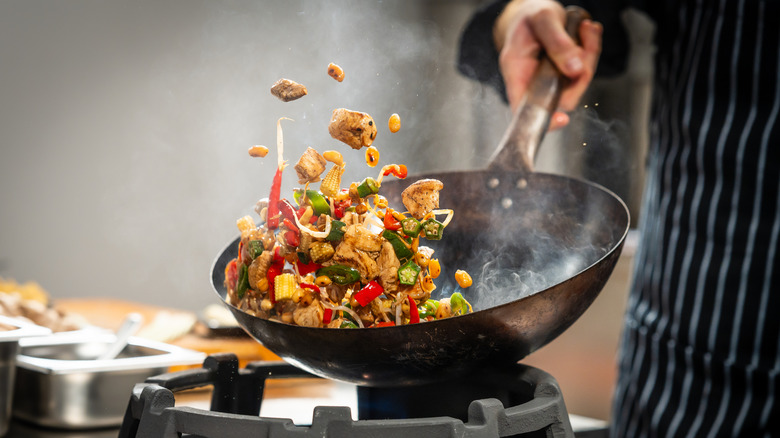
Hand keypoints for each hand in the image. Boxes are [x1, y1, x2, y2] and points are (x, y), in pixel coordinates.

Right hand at [494, 0, 601, 129]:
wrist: (534, 11)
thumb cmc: (530, 16)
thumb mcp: (542, 19)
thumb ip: (557, 43)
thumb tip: (574, 70)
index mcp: (516, 70)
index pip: (524, 106)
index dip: (542, 117)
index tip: (561, 119)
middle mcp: (532, 81)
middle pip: (561, 96)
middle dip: (582, 73)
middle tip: (585, 42)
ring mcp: (549, 80)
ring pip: (576, 84)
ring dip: (590, 56)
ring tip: (587, 29)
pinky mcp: (564, 75)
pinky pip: (583, 72)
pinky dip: (591, 51)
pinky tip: (587, 31)